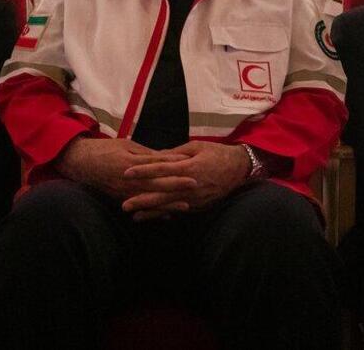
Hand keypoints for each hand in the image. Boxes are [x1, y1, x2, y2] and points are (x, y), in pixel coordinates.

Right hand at [55, 137, 195, 203]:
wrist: (80, 162)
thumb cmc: (105, 150)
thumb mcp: (128, 146)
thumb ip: (148, 155)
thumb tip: (169, 157)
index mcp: (133, 167)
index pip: (160, 171)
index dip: (178, 174)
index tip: (194, 176)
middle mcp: (130, 183)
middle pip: (158, 188)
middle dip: (178, 190)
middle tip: (196, 191)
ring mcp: (125, 194)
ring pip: (151, 201)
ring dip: (168, 205)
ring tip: (185, 207)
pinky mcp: (120, 200)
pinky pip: (141, 207)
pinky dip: (154, 212)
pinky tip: (166, 215)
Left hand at [120, 141, 249, 219]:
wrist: (240, 169)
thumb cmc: (217, 153)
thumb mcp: (196, 147)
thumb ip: (175, 152)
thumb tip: (157, 155)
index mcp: (188, 167)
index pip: (161, 169)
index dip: (143, 171)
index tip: (126, 173)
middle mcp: (190, 185)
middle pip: (162, 193)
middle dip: (142, 200)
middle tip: (124, 205)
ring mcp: (195, 198)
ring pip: (169, 206)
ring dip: (151, 212)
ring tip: (134, 216)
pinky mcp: (199, 206)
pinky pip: (179, 211)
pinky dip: (165, 214)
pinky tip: (152, 217)